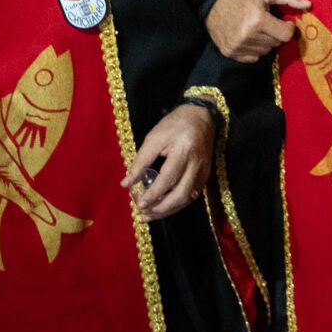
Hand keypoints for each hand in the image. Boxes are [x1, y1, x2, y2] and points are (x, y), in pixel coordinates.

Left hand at [122, 103, 214, 220]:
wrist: (201, 116)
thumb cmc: (174, 124)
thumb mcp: (154, 138)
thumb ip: (140, 161)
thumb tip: (126, 184)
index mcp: (183, 150)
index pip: (168, 179)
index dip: (153, 195)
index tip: (138, 203)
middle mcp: (197, 164)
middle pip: (181, 194)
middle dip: (161, 208)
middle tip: (143, 213)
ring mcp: (203, 171)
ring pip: (187, 199)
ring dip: (168, 210)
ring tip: (150, 215)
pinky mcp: (205, 175)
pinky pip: (192, 195)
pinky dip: (177, 205)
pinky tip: (164, 207)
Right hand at [204, 0, 309, 62]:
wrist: (211, 3)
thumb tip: (309, 5)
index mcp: (257, 20)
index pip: (286, 35)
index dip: (287, 27)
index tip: (282, 20)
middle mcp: (247, 36)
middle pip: (276, 43)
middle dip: (275, 33)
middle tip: (266, 21)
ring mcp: (237, 46)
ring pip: (266, 51)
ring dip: (265, 41)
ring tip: (256, 28)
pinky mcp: (230, 53)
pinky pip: (254, 57)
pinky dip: (255, 48)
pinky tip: (248, 36)